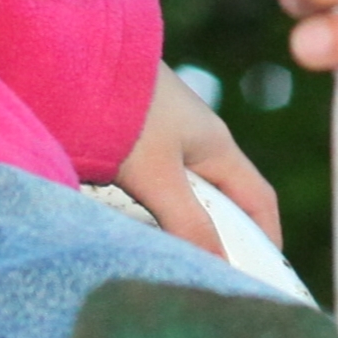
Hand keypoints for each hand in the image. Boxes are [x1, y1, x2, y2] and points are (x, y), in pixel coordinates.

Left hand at [110, 65, 283, 259]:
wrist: (70, 61)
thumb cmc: (122, 112)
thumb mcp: (157, 174)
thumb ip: (187, 220)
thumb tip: (220, 266)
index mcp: (217, 144)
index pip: (258, 198)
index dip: (268, 237)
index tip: (266, 274)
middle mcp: (197, 139)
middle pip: (225, 196)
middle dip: (229, 236)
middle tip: (220, 277)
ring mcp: (166, 135)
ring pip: (189, 190)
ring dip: (190, 223)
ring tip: (182, 259)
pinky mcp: (135, 135)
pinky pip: (160, 181)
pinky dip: (161, 208)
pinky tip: (142, 225)